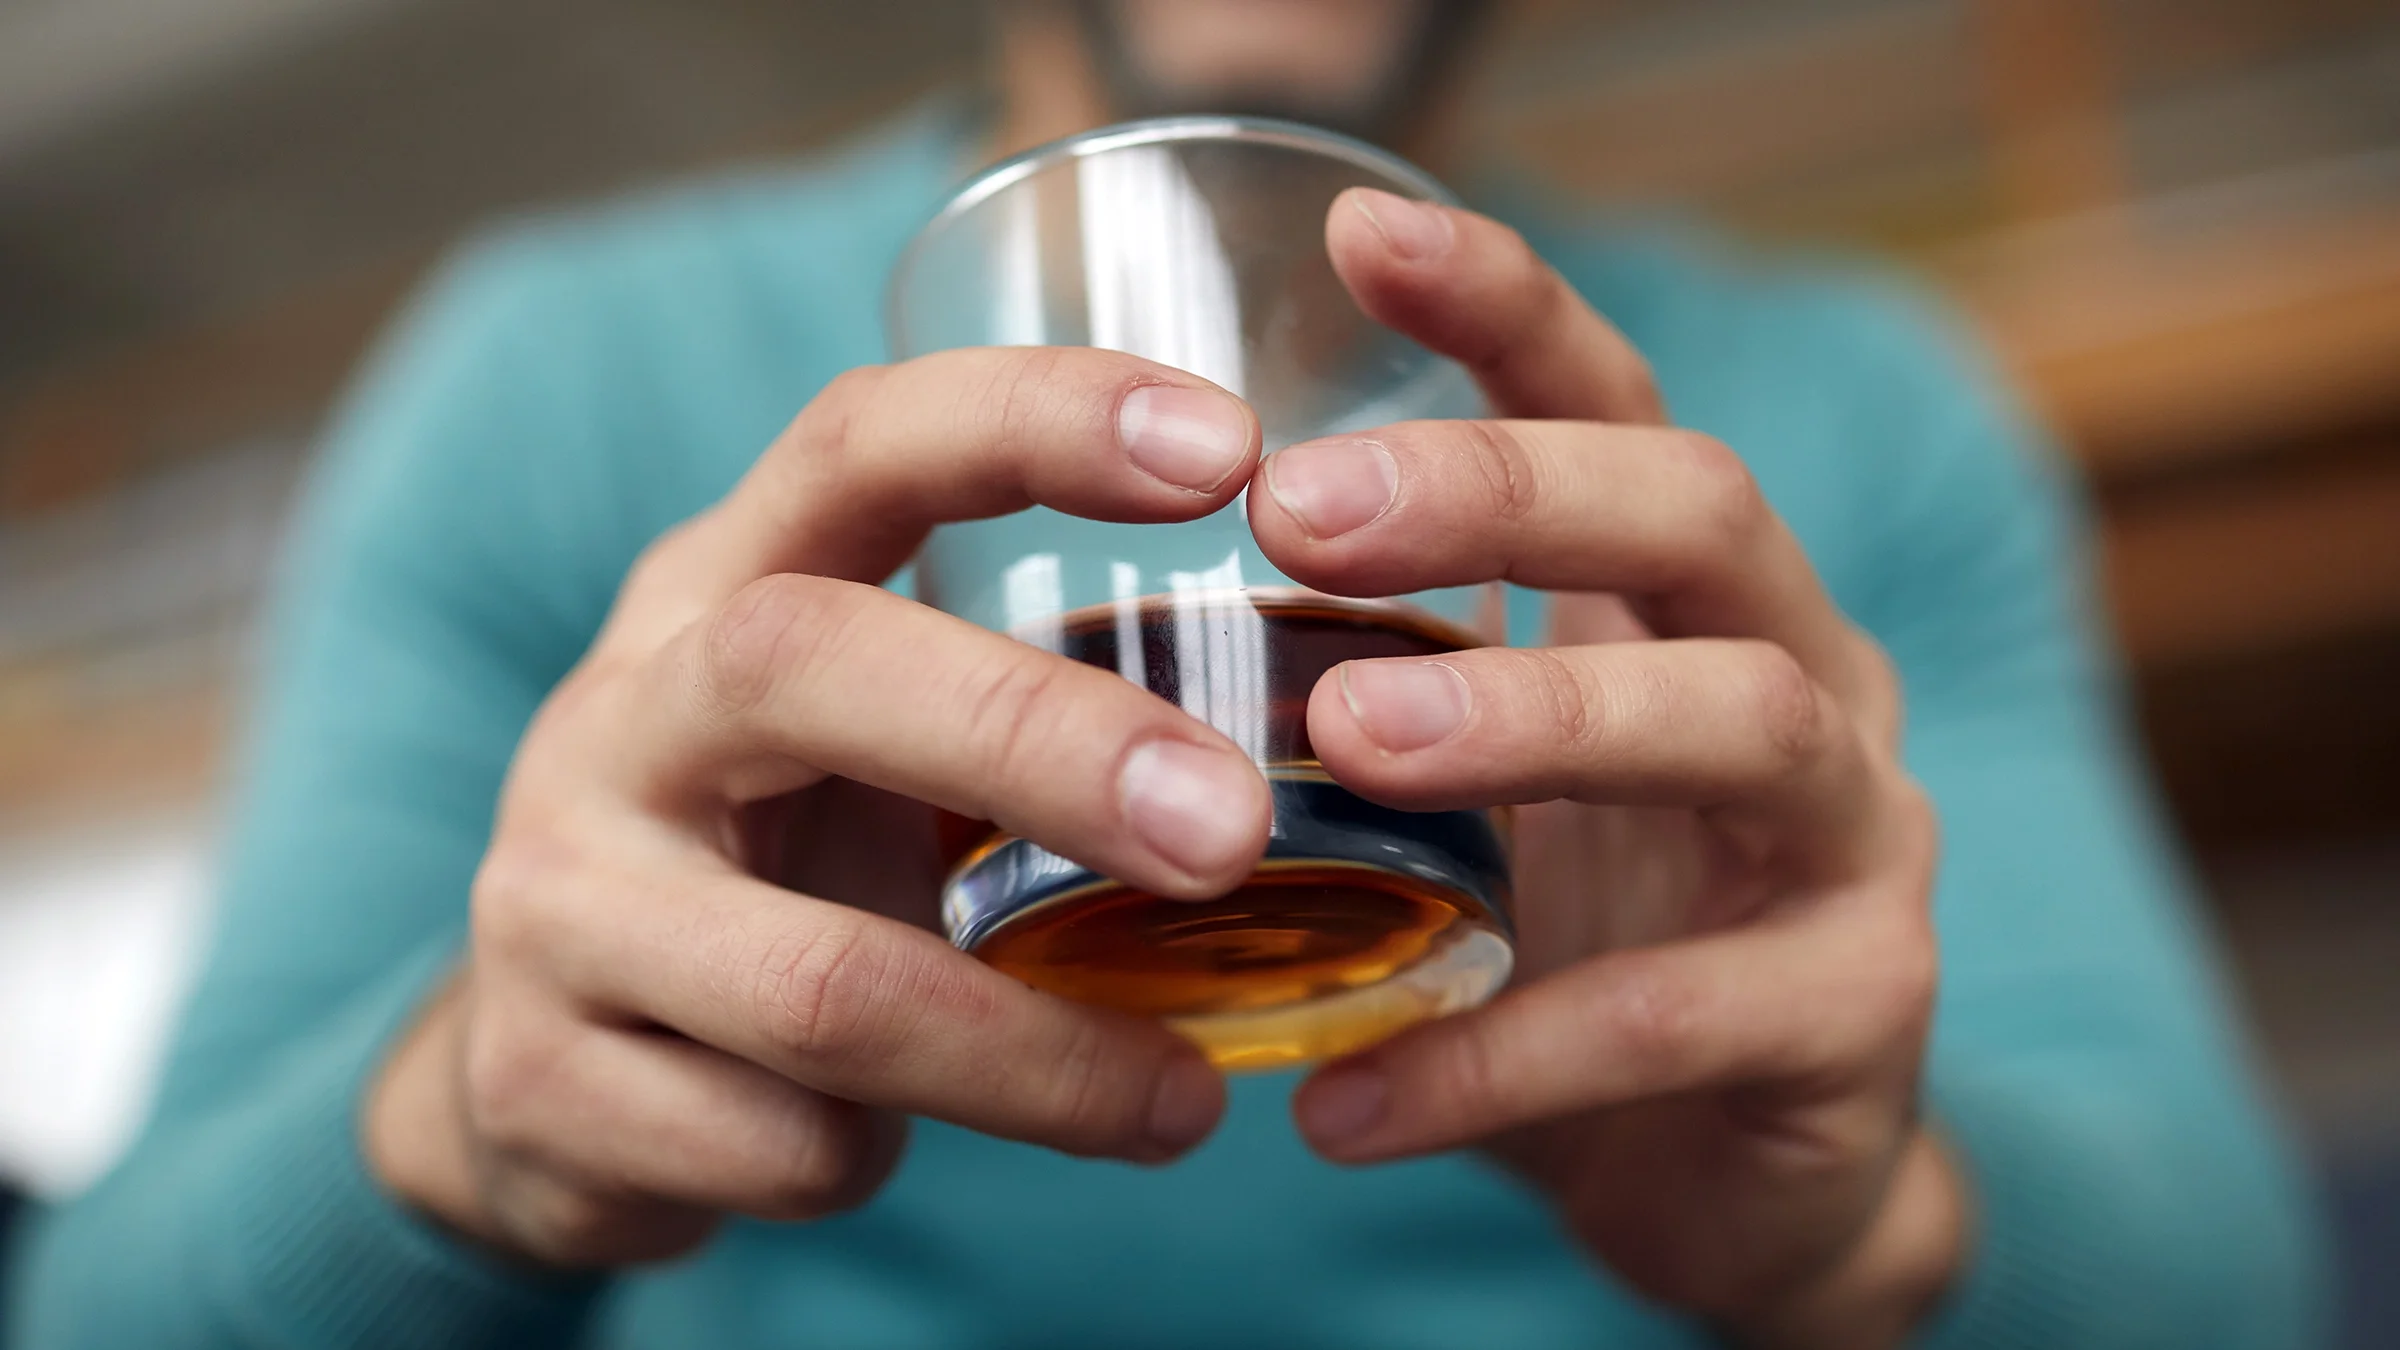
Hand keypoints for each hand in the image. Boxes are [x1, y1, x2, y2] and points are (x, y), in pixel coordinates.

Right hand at [365, 349, 1279, 1265]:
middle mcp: (619, 716)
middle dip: (1040, 743)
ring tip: (1183, 1105)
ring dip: (1037, 1058)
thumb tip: (1338, 741)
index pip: (858, 445)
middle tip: (1232, 831)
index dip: (1032, 418)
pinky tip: (914, 1152)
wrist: (533, 1072)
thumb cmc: (769, 867)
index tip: (1225, 447)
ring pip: (823, 983)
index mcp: (719, 591)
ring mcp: (560, 900)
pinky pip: (781, 1147)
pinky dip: (891, 1162)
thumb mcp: (856, 743)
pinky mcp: (544, 1084)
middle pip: (802, 663)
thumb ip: (1017, 701)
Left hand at [1253, 191, 1962, 1347]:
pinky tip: (1343, 1106)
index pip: (1622, 406)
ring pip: (1741, 725)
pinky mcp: (1860, 1013)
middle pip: (1705, 513)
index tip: (1358, 234)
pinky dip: (1504, 1052)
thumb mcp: (1479, 799)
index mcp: (1694, 602)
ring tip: (1346, 747)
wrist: (1741, 1180)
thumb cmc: (1579, 946)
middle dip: (1507, 491)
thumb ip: (1364, 705)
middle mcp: (1806, 679)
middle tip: (1302, 510)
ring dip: (1537, 719)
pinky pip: (1683, 1018)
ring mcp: (1858, 841)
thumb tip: (1105, 656)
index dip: (1509, 308)